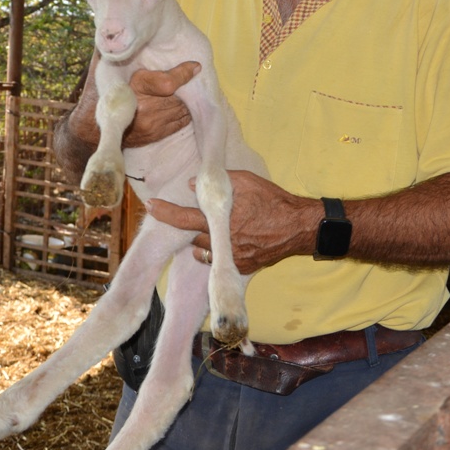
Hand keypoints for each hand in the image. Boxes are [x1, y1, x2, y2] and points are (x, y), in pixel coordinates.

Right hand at [65, 58, 199, 148]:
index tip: (196, 66)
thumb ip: (120, 49)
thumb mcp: (107, 65)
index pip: (168, 83)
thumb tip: (131, 26)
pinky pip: (181, 121)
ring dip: (187, 98)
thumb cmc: (103, 87)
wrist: (94, 125)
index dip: (184, 73)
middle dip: (187, 85)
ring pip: (182, 109)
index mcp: (134, 88)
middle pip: (179, 96)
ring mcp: (151, 125)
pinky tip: (181, 101)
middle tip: (193, 73)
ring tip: (187, 87)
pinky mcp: (156, 134)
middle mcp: (144, 108)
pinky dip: (184, 110)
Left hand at [146, 171, 315, 274]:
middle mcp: (223, 242)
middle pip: (192, 237)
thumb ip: (220, 182)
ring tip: (216, 228)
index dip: (165, 212)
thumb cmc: (273, 201)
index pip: (185, 218)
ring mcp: (233, 258)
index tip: (150, 205)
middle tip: (200, 217)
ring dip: (203, 241)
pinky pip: (220, 261)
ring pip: (203, 252)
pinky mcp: (243, 267)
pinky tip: (231, 239)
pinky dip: (218, 251)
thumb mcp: (248, 182)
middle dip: (191, 227)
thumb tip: (193, 185)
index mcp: (222, 220)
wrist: (299, 226)